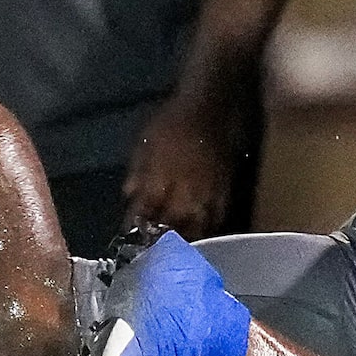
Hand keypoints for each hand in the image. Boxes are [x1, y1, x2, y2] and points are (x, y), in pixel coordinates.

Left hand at [125, 94, 240, 239]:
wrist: (210, 108)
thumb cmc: (172, 121)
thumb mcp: (144, 143)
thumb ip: (138, 172)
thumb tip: (131, 196)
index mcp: (158, 185)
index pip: (143, 217)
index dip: (136, 229)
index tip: (131, 238)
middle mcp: (182, 197)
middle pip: (170, 231)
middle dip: (161, 241)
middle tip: (155, 247)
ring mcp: (206, 198)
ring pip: (196, 231)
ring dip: (185, 240)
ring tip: (179, 246)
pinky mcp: (224, 194)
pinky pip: (217, 220)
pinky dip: (208, 230)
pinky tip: (203, 232)